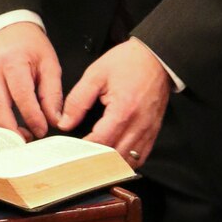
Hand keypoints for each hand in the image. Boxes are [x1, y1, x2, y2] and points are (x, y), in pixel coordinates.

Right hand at [0, 22, 63, 137]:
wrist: (6, 31)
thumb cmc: (30, 48)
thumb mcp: (49, 64)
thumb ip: (53, 93)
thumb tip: (55, 120)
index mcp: (13, 62)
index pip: (21, 95)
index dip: (32, 117)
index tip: (42, 130)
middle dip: (12, 130)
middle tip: (27, 140)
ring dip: (1, 129)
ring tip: (20, 134)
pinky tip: (5, 127)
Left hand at [58, 37, 169, 166]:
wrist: (156, 57)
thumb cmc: (129, 62)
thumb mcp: (96, 75)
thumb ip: (78, 100)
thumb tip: (65, 123)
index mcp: (123, 111)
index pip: (100, 142)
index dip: (83, 150)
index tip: (71, 150)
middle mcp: (138, 125)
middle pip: (114, 157)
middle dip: (95, 161)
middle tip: (79, 159)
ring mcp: (148, 130)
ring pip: (128, 161)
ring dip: (111, 164)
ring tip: (95, 161)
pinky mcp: (153, 131)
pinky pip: (141, 156)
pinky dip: (126, 161)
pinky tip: (114, 158)